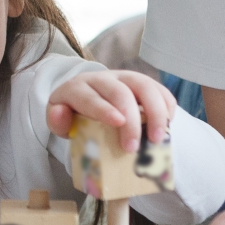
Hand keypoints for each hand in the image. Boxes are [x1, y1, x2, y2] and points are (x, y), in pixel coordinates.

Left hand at [46, 68, 174, 153]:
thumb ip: (57, 120)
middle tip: (133, 147)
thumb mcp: (60, 120)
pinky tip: (167, 125)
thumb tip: (61, 114)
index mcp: (78, 88)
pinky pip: (158, 88)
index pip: (90, 97)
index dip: (104, 109)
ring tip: (158, 138)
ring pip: (144, 85)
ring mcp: (124, 77)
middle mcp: (103, 78)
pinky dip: (166, 105)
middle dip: (131, 120)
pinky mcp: (142, 82)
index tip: (118, 123)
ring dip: (155, 112)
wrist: (87, 97)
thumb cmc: (74, 113)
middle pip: (120, 92)